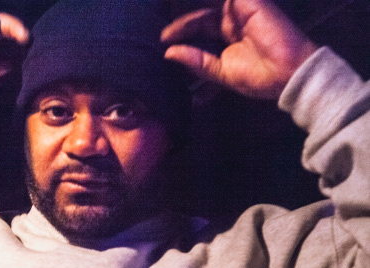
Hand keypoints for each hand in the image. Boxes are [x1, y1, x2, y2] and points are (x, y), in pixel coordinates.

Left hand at [161, 0, 317, 99]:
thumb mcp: (220, 72)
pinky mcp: (248, 1)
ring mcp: (241, 8)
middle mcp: (233, 20)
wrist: (287, 74)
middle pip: (200, 14)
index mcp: (227, 35)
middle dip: (181, 20)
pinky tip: (184, 2)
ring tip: (169, 4)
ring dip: (190, 8)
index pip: (198, 26)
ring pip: (210, 1)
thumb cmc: (258, 78)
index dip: (180, 30)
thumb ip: (196, 61)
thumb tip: (169, 53)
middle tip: (162, 31)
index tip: (162, 40)